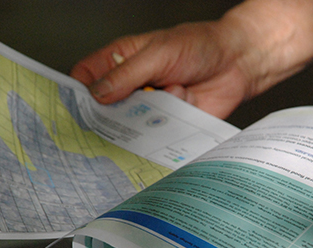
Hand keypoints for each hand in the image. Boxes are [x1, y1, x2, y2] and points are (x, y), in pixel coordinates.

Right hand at [71, 21, 255, 118]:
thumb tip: (98, 94)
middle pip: (103, 111)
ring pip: (128, 127)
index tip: (75, 111)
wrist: (237, 64)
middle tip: (120, 114)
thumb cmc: (199, 46)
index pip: (85, 80)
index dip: (77, 96)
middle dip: (109, 118)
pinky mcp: (166, 126)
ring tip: (166, 96)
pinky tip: (184, 102)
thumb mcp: (159, 53)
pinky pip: (155, 136)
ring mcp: (147, 108)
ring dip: (145, 118)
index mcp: (120, 62)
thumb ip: (128, 73)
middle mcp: (130, 88)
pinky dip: (167, 124)